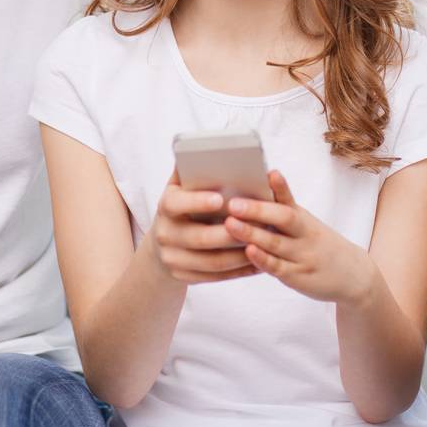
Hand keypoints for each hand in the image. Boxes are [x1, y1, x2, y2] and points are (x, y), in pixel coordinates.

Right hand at [146, 170, 258, 285]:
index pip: (177, 204)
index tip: (221, 198)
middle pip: (199, 238)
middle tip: (258, 224)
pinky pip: (214, 277)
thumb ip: (191, 170)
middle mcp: (164, 234)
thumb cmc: (182, 206)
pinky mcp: (183, 277)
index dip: (198, 202)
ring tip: (264, 244)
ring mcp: (172, 259)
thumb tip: (203, 148)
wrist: (162, 243)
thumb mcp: (180, 187)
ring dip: (240, 255)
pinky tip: (257, 263)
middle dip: (231, 233)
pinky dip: (238, 271)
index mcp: (165, 206)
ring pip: (211, 262)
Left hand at [224, 171, 376, 306]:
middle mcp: (305, 235)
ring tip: (230, 223)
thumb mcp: (307, 225)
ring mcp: (302, 256)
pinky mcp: (298, 277)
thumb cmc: (320, 245)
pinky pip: (278, 268)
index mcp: (303, 219)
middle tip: (234, 203)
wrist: (353, 276)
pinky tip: (249, 252)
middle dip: (257, 210)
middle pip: (283, 218)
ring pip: (276, 243)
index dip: (280, 187)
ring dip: (252, 233)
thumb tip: (253, 193)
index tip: (270, 173)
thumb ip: (283, 212)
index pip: (290, 200)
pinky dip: (263, 260)